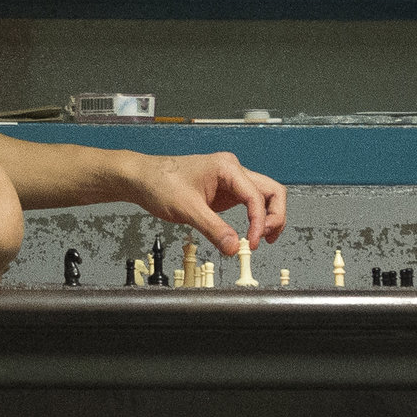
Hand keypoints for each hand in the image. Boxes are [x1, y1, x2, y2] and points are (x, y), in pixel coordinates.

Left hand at [126, 152, 287, 255]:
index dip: (258, 223)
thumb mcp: (187, 209)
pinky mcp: (225, 191)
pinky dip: (255, 217)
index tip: (251, 244)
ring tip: (261, 239)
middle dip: (274, 216)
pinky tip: (251, 233)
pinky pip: (250, 203)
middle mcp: (233, 171)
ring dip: (268, 217)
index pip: (256, 196)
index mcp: (227, 168)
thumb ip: (213, 229)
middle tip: (265, 239)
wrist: (142, 178)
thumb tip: (234, 248)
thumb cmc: (160, 183)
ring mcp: (230, 180)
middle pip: (272, 191)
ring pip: (264, 196)